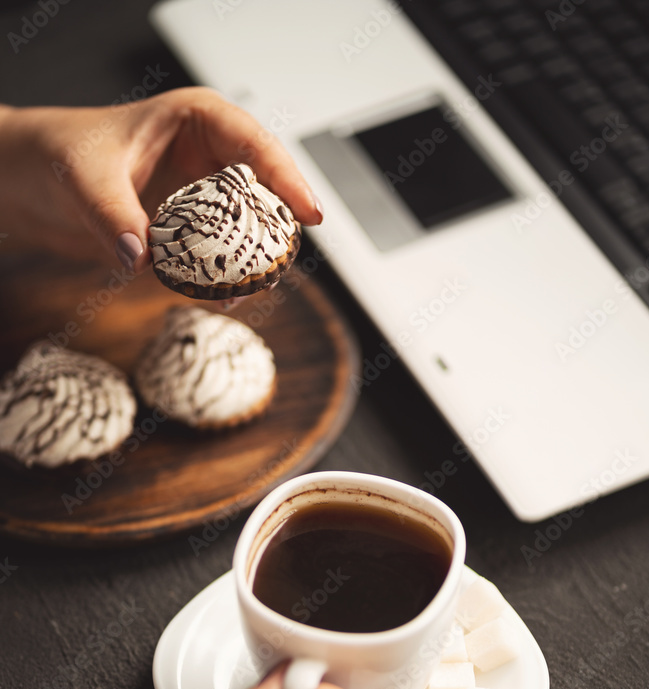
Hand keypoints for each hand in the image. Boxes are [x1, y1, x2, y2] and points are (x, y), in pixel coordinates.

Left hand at [0, 88, 321, 277]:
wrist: (29, 181)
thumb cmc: (58, 152)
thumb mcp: (82, 176)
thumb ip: (112, 214)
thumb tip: (140, 255)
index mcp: (196, 121)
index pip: (255, 146)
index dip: (288, 179)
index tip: (309, 214)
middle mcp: (206, 159)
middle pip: (263, 194)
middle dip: (273, 231)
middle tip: (278, 264)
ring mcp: (199, 198)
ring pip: (245, 230)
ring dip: (250, 262)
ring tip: (248, 289)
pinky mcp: (186, 233)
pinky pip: (216, 257)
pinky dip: (219, 278)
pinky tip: (219, 297)